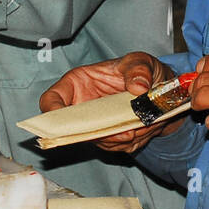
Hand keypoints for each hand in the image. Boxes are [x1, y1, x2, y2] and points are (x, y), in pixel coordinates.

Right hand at [39, 52, 179, 153]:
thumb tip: (138, 87)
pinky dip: (131, 141)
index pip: (51, 99)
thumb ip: (138, 70)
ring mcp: (93, 124)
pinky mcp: (108, 138)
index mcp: (77, 83)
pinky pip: (114, 146)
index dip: (52, 112)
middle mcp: (81, 107)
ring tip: (144, 122)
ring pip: (97, 141)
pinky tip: (144, 127)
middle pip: (72, 129)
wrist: (157, 90)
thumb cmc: (140, 70)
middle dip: (99, 133)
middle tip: (126, 131)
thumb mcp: (140, 61)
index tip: (64, 122)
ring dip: (121, 137)